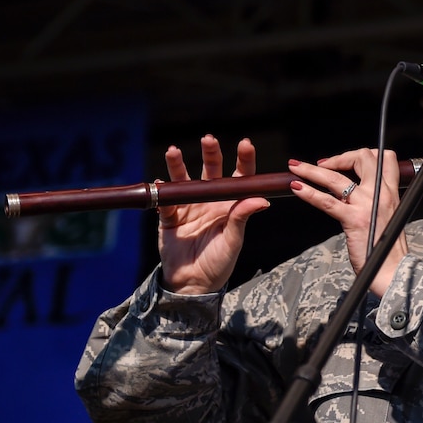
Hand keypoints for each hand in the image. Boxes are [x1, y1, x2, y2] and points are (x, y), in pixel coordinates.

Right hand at [158, 135, 269, 294]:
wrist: (193, 284)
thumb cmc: (219, 262)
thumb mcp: (234, 240)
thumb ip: (242, 218)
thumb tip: (263, 199)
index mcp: (231, 205)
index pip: (239, 177)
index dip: (243, 160)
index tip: (246, 144)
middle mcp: (210, 201)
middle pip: (211, 171)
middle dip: (210, 154)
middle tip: (209, 138)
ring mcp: (189, 208)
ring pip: (184, 181)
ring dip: (178, 166)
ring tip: (173, 151)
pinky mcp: (169, 218)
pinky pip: (164, 202)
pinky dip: (161, 192)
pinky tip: (159, 182)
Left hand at [287, 148, 407, 296]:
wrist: (391, 268)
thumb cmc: (387, 247)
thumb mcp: (390, 216)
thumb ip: (377, 200)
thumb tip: (358, 191)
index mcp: (391, 192)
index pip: (384, 158)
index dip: (362, 154)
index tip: (346, 160)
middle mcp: (380, 194)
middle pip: (361, 158)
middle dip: (338, 156)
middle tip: (321, 163)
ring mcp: (366, 205)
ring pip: (336, 177)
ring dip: (311, 170)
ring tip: (296, 168)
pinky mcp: (353, 219)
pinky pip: (326, 201)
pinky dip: (309, 192)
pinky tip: (298, 189)